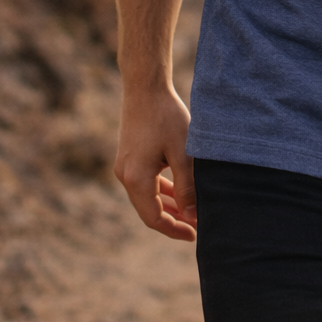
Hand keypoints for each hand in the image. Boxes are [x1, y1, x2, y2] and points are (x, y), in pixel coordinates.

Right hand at [114, 85, 196, 239]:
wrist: (145, 87)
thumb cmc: (166, 117)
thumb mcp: (183, 152)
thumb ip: (187, 186)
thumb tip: (191, 216)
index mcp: (137, 179)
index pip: (154, 219)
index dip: (175, 229)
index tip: (195, 234)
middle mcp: (125, 176)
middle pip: (149, 210)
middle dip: (173, 219)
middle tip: (197, 225)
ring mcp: (124, 167)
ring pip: (147, 196)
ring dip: (168, 204)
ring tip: (191, 211)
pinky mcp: (129, 157)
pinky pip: (145, 182)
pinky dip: (161, 189)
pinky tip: (177, 190)